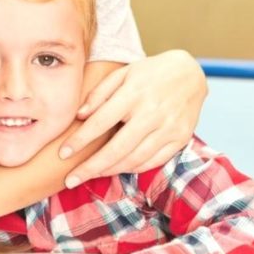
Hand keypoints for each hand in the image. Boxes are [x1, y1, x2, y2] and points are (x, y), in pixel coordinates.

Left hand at [60, 50, 206, 185]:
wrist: (190, 73)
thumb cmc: (149, 72)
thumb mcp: (122, 74)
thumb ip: (100, 94)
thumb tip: (80, 116)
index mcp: (134, 94)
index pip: (100, 122)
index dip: (80, 140)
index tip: (62, 153)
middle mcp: (152, 113)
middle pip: (117, 148)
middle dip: (90, 167)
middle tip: (70, 180)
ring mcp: (169, 128)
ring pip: (134, 159)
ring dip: (109, 171)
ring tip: (89, 176)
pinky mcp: (180, 139)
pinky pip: (153, 161)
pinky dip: (133, 168)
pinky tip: (116, 169)